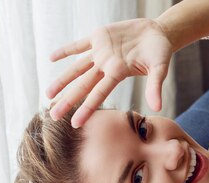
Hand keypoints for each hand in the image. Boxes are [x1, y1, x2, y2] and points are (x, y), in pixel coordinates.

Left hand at [46, 18, 172, 127]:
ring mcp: (101, 52)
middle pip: (82, 86)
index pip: (99, 94)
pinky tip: (51, 58)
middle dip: (67, 100)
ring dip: (62, 80)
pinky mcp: (99, 37)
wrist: (157, 33)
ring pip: (76, 68)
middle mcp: (106, 66)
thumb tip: (157, 108)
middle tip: (52, 116)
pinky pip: (79, 45)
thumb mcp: (160, 68)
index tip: (74, 123)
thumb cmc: (160, 51)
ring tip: (47, 94)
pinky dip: (66, 50)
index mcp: (118, 73)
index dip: (86, 108)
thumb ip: (155, 86)